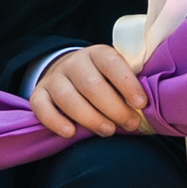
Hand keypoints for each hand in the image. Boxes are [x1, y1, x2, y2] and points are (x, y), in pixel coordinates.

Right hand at [30, 44, 148, 139]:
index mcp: (98, 54)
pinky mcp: (39, 94)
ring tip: (108, 131)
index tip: (141, 104)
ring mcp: (54, 78)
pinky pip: (42, 108)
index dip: (127, 83)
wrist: (67, 73)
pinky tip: (70, 133)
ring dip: (89, 117)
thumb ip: (128, 86)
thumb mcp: (116, 74)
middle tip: (130, 124)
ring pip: (67, 97)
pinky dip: (55, 121)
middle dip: (113, 107)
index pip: (111, 64)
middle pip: (91, 84)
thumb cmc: (102, 79)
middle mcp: (74, 63)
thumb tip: (147, 109)